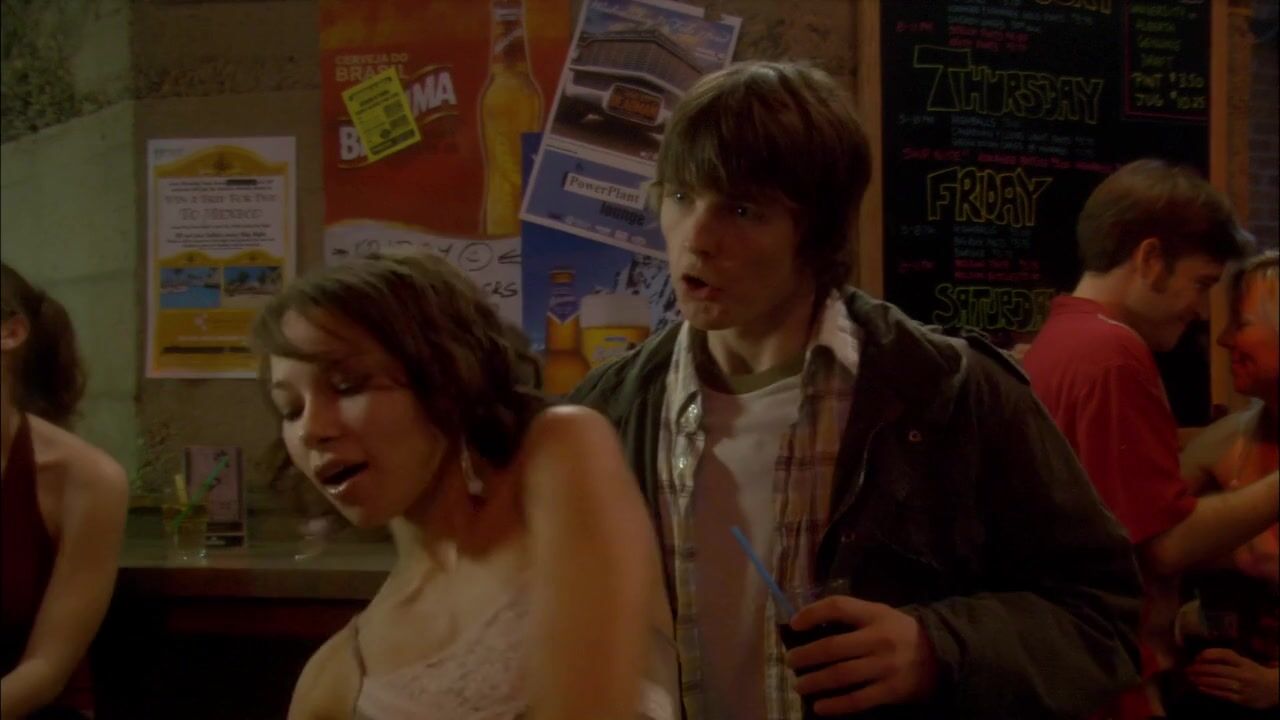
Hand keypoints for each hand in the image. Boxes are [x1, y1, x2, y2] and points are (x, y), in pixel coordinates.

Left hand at [785, 595, 937, 714]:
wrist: (941, 655)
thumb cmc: (900, 632)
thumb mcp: (879, 614)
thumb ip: (851, 616)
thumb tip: (808, 624)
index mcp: (875, 614)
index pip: (838, 607)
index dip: (812, 613)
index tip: (793, 624)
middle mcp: (879, 639)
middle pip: (833, 646)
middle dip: (806, 655)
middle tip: (790, 662)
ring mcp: (886, 666)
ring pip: (841, 675)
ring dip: (815, 681)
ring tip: (800, 685)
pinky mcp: (891, 691)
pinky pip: (858, 700)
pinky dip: (835, 705)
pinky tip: (819, 707)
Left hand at [1186, 648, 1279, 708]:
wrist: (1275, 689)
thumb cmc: (1254, 673)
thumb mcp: (1244, 662)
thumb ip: (1227, 660)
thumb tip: (1201, 657)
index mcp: (1244, 662)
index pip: (1225, 654)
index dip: (1209, 654)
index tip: (1197, 657)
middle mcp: (1244, 674)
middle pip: (1218, 669)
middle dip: (1200, 669)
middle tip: (1187, 669)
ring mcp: (1243, 688)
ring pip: (1218, 682)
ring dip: (1201, 680)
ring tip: (1190, 678)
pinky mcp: (1242, 700)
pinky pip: (1222, 694)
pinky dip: (1209, 690)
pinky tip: (1200, 687)